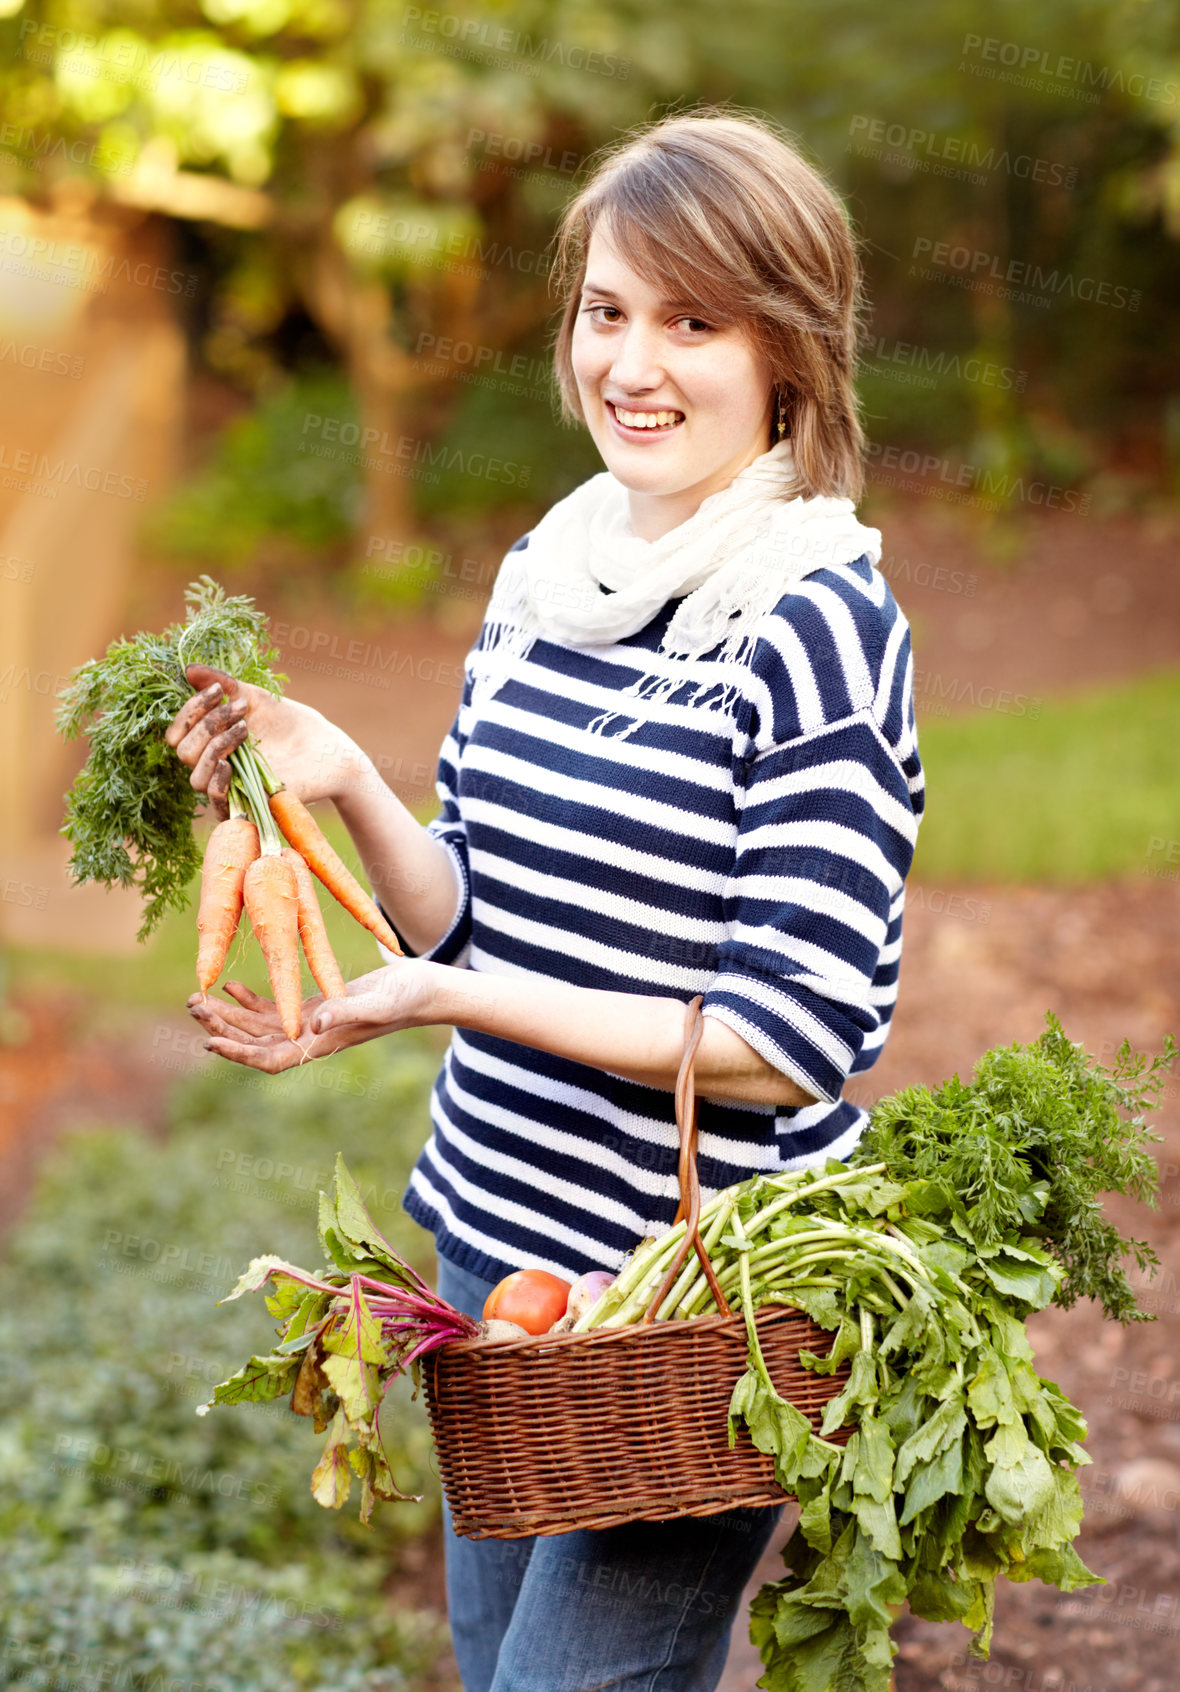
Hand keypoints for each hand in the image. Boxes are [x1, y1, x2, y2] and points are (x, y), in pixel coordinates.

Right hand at [165, 663, 364, 819]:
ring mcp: (229, 786)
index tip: (220, 689)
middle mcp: (214, 764)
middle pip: (183, 751)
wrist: (326, 748)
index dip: (190, 710)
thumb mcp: (255, 697)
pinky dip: (216, 782)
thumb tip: (188, 668)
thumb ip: (224, 683)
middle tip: (241, 709)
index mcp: (210, 740)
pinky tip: (229, 764)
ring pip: (195, 777)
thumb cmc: (290, 722)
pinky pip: (215, 802)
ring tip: (245, 729)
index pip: (178, 732)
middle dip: (208, 724)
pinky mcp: (246, 804)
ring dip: (214, 748)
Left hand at [187, 962, 438, 1072]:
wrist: (427, 989)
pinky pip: (275, 1008)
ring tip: (198, 998)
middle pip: (255, 1043)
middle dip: (222, 1028)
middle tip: (192, 1006)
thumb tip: (312, 1024)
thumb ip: (346, 1013)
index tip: (209, 1043)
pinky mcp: (317, 1004)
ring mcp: (312, 1022)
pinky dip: (250, 999)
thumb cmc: (408, 998)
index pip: (270, 1059)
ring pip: (259, 1026)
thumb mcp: (379, 1004)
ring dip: (228, 1015)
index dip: (239, 1055)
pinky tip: (232, 986)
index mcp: (322, 1045)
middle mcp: (311, 1039)